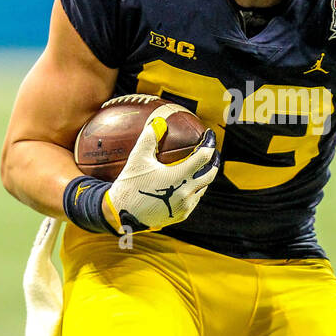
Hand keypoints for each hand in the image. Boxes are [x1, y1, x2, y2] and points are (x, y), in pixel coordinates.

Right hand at [105, 105, 218, 232]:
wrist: (122, 215)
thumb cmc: (129, 185)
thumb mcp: (137, 158)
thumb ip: (149, 137)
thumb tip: (158, 121)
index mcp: (180, 177)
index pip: (204, 157)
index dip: (209, 143)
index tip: (209, 135)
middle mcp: (187, 192)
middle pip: (210, 174)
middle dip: (214, 161)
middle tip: (212, 151)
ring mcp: (186, 206)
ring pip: (203, 188)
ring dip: (203, 176)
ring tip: (200, 166)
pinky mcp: (181, 215)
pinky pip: (194, 200)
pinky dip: (194, 189)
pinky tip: (188, 183)